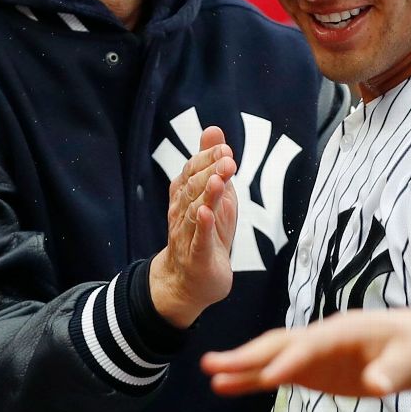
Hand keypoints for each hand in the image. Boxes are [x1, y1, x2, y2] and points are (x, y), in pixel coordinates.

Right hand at [150, 126, 238, 327]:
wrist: (190, 281)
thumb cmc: (206, 232)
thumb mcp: (213, 194)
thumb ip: (211, 163)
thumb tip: (213, 130)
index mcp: (185, 195)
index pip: (191, 171)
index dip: (207, 159)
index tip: (225, 148)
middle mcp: (181, 212)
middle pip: (192, 188)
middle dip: (210, 172)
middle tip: (228, 159)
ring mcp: (187, 235)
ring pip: (194, 211)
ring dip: (206, 195)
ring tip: (218, 180)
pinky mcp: (196, 257)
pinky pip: (197, 240)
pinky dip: (202, 226)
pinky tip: (206, 213)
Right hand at [202, 310, 410, 397]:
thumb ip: (394, 372)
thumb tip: (378, 384)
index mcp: (346, 329)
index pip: (312, 344)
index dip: (291, 360)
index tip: (267, 377)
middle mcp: (323, 336)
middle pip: (280, 343)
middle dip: (247, 355)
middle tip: (212, 365)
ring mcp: (315, 351)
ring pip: (272, 355)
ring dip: (242, 365)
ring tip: (210, 376)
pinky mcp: (313, 368)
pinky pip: (278, 372)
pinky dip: (253, 379)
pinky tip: (229, 387)